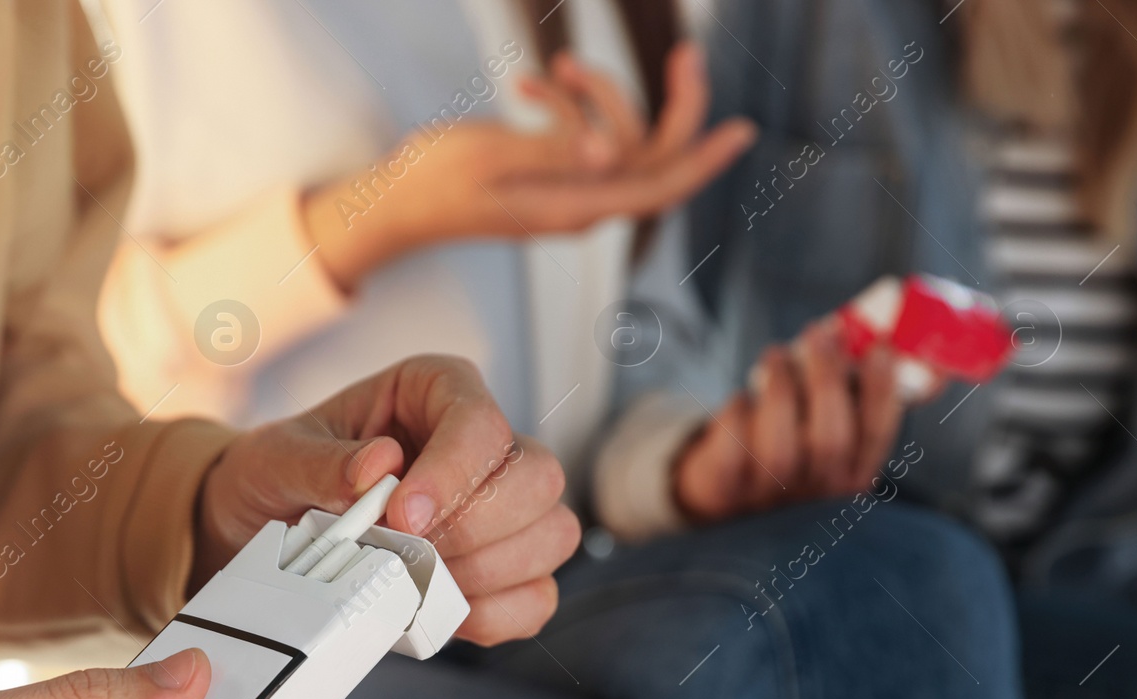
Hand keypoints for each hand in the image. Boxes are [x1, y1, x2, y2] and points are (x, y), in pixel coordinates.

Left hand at [195, 356, 579, 644]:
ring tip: (417, 581)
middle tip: (407, 552)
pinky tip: (441, 612)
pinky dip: (495, 615)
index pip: (481, 422)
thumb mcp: (275, 459)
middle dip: (475, 529)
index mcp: (435, 392)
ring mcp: (501, 510)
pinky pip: (536, 597)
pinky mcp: (501, 569)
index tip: (402, 516)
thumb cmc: (276, 478)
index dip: (452, 474)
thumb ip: (319, 462)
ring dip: (486, 573)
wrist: (263, 530)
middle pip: (537, 478)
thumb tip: (377, 467)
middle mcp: (480, 445)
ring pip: (551, 535)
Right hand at [304, 42, 756, 289]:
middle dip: (671, 104)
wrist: (393, 205)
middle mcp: (580, 202)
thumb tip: (613, 150)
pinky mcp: (551, 171)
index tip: (743, 129)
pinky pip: (582, 132)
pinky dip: (566, 101)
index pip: (658, 186)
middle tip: (688, 53)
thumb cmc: (433, 183)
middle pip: (653, 156)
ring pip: (618, 135)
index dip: (704, 160)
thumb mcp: (490, 156)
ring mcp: (567, 187)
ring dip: (598, 93)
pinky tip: (529, 83)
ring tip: (557, 66)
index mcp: (572, 207)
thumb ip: (555, 152)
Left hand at [674, 319, 903, 521]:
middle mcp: (815, 495)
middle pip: (831, 441)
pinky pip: (734, 452)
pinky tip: (742, 399)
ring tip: (776, 355)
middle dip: (827, 379)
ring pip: (780, 449)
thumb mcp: (818, 426)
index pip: (875, 437)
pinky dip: (737, 414)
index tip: (880, 346)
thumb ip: (843, 393)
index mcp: (850, 477)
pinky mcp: (726, 492)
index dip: (881, 391)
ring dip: (780, 388)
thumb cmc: (783, 443)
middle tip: (818, 334)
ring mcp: (770, 499)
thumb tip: (860, 339)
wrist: (725, 492)